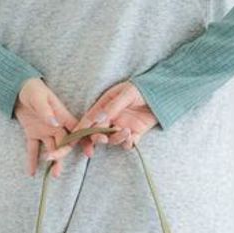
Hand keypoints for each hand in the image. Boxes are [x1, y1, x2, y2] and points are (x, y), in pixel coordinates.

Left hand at [14, 76, 78, 177]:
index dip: (84, 141)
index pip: (76, 130)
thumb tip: (54, 123)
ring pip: (51, 149)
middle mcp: (56, 126)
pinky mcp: (32, 133)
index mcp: (62, 116)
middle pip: (63, 143)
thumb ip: (46, 111)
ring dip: (53, 161)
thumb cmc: (32, 89)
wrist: (17, 89)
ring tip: (53, 175)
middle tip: (58, 170)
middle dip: (63, 156)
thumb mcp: (39, 98)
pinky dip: (32, 160)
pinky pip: (33, 148)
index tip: (90, 152)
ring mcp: (45, 131)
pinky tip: (31, 172)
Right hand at [43, 80, 157, 168]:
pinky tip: (132, 137)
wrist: (163, 93)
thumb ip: (113, 107)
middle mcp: (110, 119)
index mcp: (103, 107)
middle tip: (102, 139)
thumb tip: (98, 119)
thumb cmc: (142, 88)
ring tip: (127, 132)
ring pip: (112, 140)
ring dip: (116, 139)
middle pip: (97, 134)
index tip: (70, 142)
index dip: (79, 132)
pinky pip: (127, 144)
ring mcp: (122, 127)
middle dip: (97, 139)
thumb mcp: (126, 93)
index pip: (87, 121)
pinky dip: (127, 144)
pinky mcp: (135, 134)